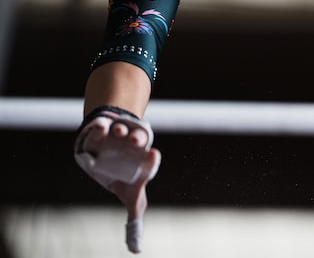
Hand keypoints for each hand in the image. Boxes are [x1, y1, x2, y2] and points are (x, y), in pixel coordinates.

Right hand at [76, 116, 160, 252]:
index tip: (154, 155)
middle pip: (138, 141)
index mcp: (142, 162)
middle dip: (138, 140)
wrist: (112, 154)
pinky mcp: (102, 130)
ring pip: (122, 131)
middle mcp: (132, 147)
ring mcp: (118, 137)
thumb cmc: (125, 176)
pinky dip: (102, 126)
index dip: (151, 160)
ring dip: (121, 131)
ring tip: (118, 132)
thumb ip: (134, 220)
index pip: (149, 162)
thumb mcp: (131, 197)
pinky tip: (102, 128)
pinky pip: (102, 125)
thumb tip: (136, 250)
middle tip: (137, 142)